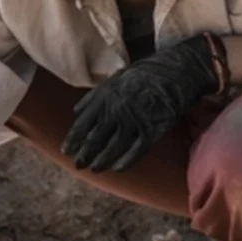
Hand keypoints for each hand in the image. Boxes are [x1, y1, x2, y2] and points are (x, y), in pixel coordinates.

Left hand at [61, 35, 222, 171]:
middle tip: (78, 165)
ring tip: (94, 169)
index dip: (73, 141)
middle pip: (95, 140)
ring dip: (102, 162)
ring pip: (113, 149)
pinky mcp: (153, 130)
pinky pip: (136, 151)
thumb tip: (76, 112)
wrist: (175, 71)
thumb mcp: (115, 78)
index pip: (82, 125)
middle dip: (84, 155)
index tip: (66, 151)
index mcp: (105, 97)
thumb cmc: (143, 74)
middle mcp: (117, 111)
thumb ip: (94, 96)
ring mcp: (135, 121)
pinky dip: (125, 162)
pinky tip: (116, 169)